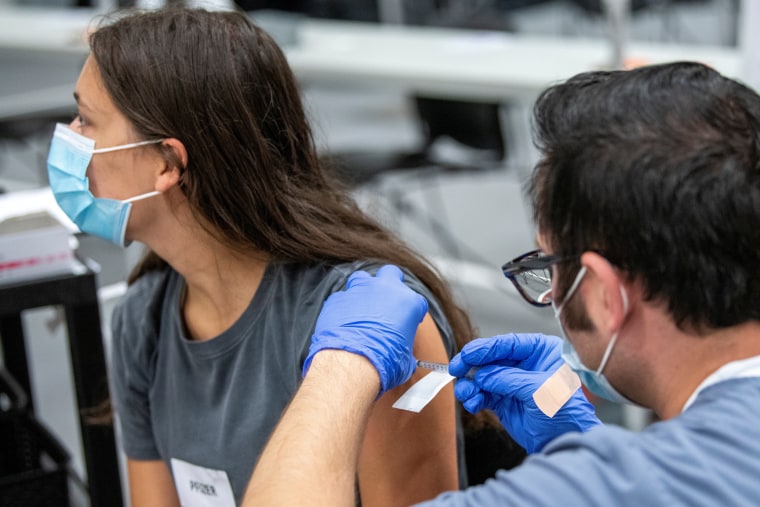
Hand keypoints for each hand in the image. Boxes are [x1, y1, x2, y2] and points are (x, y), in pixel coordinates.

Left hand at [303, 265, 427, 394]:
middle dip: (390, 283)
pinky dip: (343, 308)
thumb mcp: (405, 360)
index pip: (416, 302)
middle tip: (386, 301)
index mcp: (408, 302)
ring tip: (361, 309)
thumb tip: (403, 358)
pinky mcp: (338, 299)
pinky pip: (342, 299)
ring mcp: (359, 290)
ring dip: (363, 290)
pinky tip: (343, 323)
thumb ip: (405, 349)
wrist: (352, 363)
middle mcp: (385, 289)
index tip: (406, 324)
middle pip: (391, 274)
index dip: (411, 313)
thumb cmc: (384, 363)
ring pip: (363, 279)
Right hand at [450, 333, 600, 452]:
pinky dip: (474, 398)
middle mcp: (524, 364)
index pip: (507, 343)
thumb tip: (483, 375)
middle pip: (491, 359)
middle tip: (457, 369)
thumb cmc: (568, 412)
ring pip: (482, 377)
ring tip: (466, 393)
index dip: (485, 348)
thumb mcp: (540, 390)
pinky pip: (483, 395)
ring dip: (471, 385)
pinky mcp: (504, 401)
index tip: (467, 354)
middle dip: (472, 365)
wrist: (568, 441)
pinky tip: (473, 403)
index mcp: (540, 352)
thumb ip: (509, 379)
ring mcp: (512, 383)